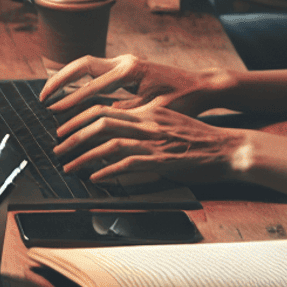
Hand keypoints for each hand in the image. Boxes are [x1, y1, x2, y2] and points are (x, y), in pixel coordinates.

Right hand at [40, 54, 235, 116]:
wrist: (201, 86)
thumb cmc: (182, 101)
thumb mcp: (153, 113)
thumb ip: (124, 115)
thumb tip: (96, 125)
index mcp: (130, 71)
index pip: (92, 85)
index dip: (70, 100)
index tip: (53, 111)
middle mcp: (124, 60)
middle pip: (81, 64)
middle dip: (59, 80)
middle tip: (42, 97)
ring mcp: (124, 60)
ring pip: (86, 64)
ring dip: (66, 78)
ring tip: (49, 94)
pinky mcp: (125, 65)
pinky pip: (94, 69)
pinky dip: (78, 79)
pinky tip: (69, 92)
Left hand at [52, 99, 245, 184]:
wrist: (229, 148)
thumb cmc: (198, 139)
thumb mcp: (167, 123)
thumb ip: (142, 125)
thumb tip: (115, 136)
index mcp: (147, 111)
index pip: (104, 108)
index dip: (78, 117)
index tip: (63, 128)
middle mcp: (147, 122)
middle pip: (100, 121)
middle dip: (73, 134)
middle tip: (57, 147)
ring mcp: (154, 141)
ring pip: (109, 142)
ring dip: (84, 155)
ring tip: (68, 166)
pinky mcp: (162, 159)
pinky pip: (128, 164)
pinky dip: (108, 171)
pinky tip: (95, 178)